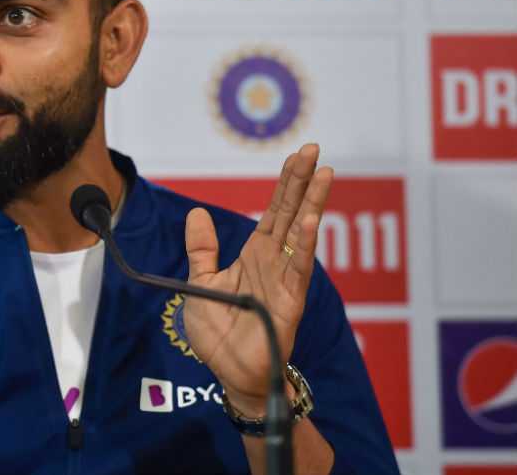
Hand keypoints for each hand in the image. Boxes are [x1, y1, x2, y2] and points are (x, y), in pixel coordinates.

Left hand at [182, 144, 331, 415]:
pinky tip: (311, 220)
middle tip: (315, 149)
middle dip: (303, 181)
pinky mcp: (290, 301)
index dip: (286, 182)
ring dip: (313, 203)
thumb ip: (202, 249)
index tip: (298, 154)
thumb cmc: (219, 332)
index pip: (274, 210)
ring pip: (302, 233)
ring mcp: (285, 279)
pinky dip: (306, 243)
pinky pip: (299, 268)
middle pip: (292, 212)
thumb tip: (198, 213)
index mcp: (256, 254)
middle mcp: (275, 261)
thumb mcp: (201, 282)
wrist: (229, 374)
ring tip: (325, 173)